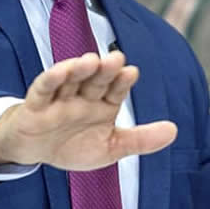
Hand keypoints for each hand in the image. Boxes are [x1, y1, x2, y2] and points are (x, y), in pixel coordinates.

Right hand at [0, 51, 176, 170]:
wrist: (35, 152)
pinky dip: (51, 79)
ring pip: (70, 79)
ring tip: (90, 61)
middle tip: (115, 58)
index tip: (131, 72)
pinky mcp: (37, 104)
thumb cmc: (72, 144)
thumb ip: (141, 140)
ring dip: (79, 69)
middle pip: (94, 79)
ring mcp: (59, 98)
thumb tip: (174, 130)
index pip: (115, 89)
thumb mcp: (110, 147)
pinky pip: (43, 88)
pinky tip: (60, 71)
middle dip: (104, 69)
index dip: (122, 81)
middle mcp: (82, 97)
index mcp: (101, 104)